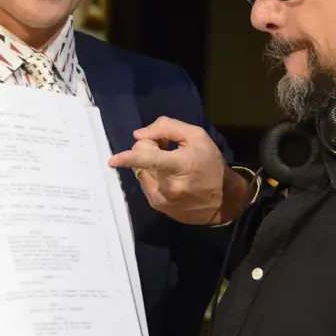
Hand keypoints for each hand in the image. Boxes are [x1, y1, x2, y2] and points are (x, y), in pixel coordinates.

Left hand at [110, 117, 237, 224]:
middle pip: (140, 159)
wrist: (224, 201)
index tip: (112, 161)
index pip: (148, 159)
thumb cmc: (211, 165)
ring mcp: (161, 199)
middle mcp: (167, 185)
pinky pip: (145, 184)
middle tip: (166, 149)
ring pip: (140, 172)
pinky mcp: (158, 207)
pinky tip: (170, 178)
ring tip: (170, 166)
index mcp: (180, 165)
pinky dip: (152, 177)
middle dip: (148, 149)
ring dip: (149, 165)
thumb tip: (139, 135)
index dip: (128, 158)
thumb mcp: (198, 137)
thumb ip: (168, 128)